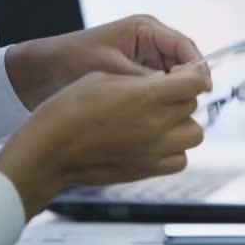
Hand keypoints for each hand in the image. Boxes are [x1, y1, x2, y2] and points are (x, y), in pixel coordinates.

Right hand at [0, 68, 209, 219]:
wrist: (49, 149)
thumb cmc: (70, 109)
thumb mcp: (105, 77)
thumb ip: (141, 79)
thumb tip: (164, 82)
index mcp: (146, 95)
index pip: (195, 82)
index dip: (194, 75)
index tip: (184, 75)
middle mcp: (156, 123)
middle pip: (193, 106)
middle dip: (182, 97)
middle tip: (165, 96)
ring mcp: (154, 150)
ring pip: (194, 134)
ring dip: (183, 125)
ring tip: (163, 121)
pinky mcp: (147, 170)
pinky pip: (180, 160)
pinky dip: (175, 150)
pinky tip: (157, 142)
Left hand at [5, 14, 206, 109]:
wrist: (41, 71)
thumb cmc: (71, 60)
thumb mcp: (110, 69)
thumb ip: (143, 78)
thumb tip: (173, 90)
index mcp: (145, 29)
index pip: (183, 46)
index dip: (197, 66)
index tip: (203, 88)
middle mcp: (149, 41)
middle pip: (182, 62)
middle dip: (187, 82)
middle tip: (188, 106)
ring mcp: (144, 58)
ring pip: (173, 77)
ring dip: (175, 92)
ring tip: (174, 112)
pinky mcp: (138, 73)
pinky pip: (159, 86)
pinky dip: (162, 98)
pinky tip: (161, 113)